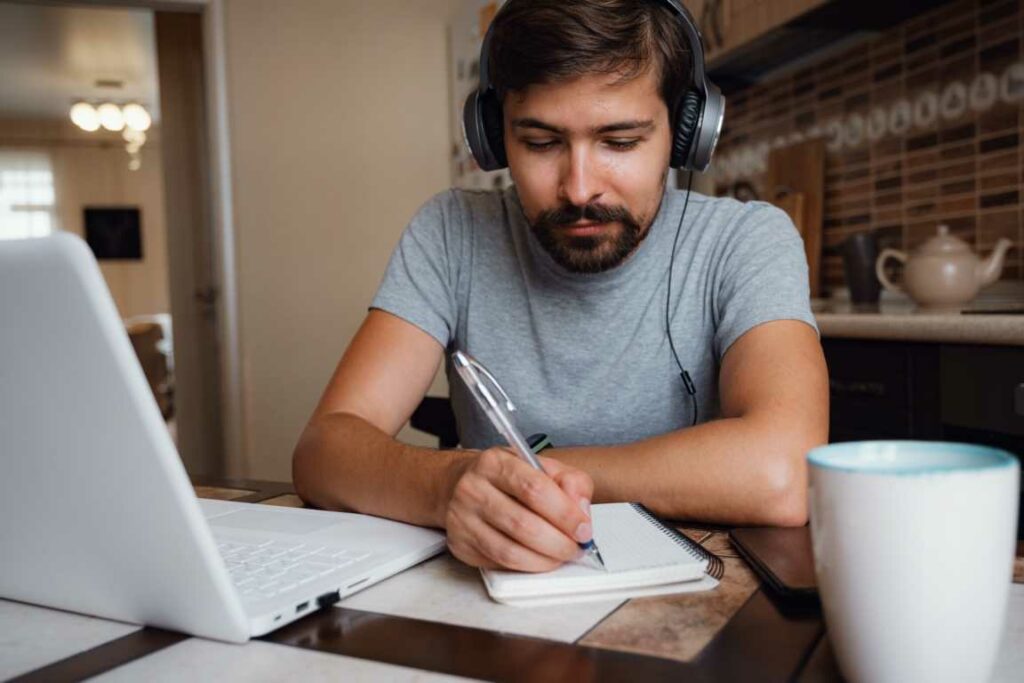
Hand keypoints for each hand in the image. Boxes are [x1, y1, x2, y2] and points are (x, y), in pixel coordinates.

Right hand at [444, 447, 593, 571]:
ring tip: (561, 555)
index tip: (583, 528)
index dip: (565, 513)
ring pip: (511, 552)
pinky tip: (539, 558)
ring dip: (545, 560)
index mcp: (495, 463)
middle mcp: (473, 489)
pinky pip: (500, 564)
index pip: (535, 489)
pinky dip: (527, 566)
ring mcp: (463, 519)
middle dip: (559, 543)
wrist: (460, 485)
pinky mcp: (460, 545)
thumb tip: (581, 510)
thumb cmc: (506, 478)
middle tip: (576, 547)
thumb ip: (570, 481)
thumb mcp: (541, 466)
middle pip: (524, 525)